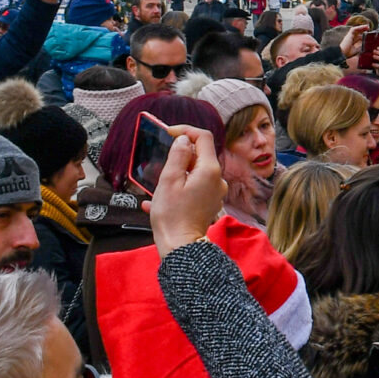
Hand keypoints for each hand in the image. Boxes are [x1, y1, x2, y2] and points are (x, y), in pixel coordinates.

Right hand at [148, 124, 226, 253]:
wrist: (180, 247)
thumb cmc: (172, 215)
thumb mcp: (169, 180)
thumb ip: (178, 155)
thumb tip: (184, 140)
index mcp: (210, 170)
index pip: (203, 137)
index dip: (186, 130)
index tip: (170, 132)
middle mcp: (218, 179)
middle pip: (200, 155)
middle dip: (180, 156)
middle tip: (161, 165)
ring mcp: (216, 192)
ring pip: (196, 172)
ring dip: (178, 174)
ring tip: (160, 188)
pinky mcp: (210, 202)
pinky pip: (195, 187)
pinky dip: (180, 188)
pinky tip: (162, 199)